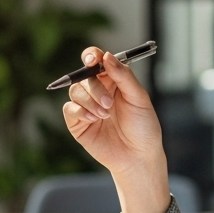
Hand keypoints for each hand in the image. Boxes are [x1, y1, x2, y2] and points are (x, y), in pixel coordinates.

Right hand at [62, 48, 169, 212]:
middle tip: (109, 103)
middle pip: (84, 75)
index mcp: (113, 79)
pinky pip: (69, 109)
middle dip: (95, 87)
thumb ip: (123, 76)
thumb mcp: (139, 98)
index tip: (93, 59)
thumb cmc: (143, 127)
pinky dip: (80, 111)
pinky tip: (94, 120)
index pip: (96, 60)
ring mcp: (86, 106)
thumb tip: (107, 56)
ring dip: (90, 101)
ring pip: (75, 91)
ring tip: (105, 115)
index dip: (91, 56)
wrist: (138, 157)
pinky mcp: (78, 122)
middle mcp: (98, 90)